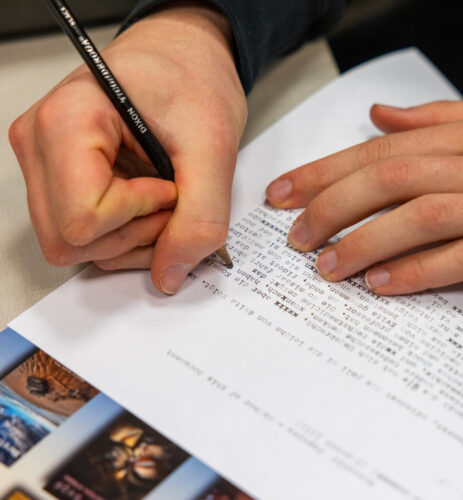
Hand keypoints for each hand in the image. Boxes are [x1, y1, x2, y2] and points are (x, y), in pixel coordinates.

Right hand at [8, 2, 246, 293]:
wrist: (184, 59)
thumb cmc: (191, 79)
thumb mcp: (213, 145)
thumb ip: (200, 216)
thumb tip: (170, 274)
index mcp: (65, 122)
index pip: (83, 219)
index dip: (140, 215)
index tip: (170, 185)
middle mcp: (40, 145)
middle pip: (71, 241)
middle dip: (135, 235)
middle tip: (173, 196)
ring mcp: (44, 166)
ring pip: (75, 247)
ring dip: (132, 238)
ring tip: (164, 195)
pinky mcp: (60, 181)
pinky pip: (83, 237)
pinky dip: (125, 234)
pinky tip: (150, 200)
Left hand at [265, 100, 462, 293]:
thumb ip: (446, 118)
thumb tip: (383, 115)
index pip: (385, 148)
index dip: (328, 170)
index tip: (286, 193)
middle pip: (393, 178)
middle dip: (332, 206)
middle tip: (295, 236)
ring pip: (423, 216)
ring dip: (366, 242)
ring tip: (327, 267)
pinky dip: (422, 270)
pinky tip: (385, 284)